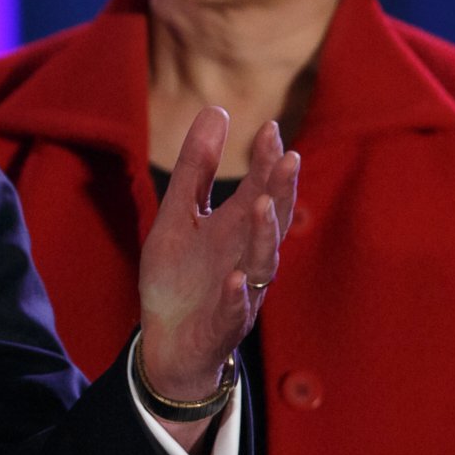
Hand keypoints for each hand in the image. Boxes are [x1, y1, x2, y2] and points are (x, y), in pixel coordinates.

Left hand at [137, 107, 297, 421]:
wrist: (166, 344)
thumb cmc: (179, 279)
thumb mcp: (178, 215)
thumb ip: (195, 168)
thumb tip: (217, 109)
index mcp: (237, 228)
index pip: (260, 187)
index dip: (267, 160)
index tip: (270, 128)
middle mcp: (246, 257)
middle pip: (272, 221)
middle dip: (281, 191)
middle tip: (288, 158)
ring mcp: (240, 292)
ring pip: (261, 263)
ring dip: (265, 235)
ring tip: (263, 204)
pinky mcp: (222, 326)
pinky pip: (233, 311)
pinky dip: (235, 296)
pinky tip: (235, 279)